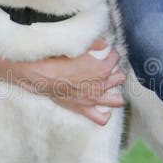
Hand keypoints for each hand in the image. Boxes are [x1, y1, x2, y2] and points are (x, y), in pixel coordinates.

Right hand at [11, 39, 125, 125]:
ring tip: (109, 88)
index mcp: (102, 68)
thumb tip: (104, 44)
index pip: (115, 58)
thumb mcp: (77, 48)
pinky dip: (105, 115)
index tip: (105, 53)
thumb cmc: (57, 60)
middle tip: (107, 69)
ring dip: (115, 92)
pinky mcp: (84, 108)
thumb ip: (93, 44)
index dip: (110, 54)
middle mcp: (102, 84)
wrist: (42, 75)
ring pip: (117, 100)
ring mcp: (94, 99)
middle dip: (115, 72)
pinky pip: (101, 118)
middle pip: (120, 77)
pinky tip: (104, 109)